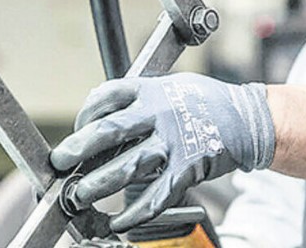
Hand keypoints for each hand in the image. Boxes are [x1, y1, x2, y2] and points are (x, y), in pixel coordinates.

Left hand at [50, 72, 274, 231]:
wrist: (245, 118)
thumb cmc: (203, 101)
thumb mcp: (168, 85)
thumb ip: (136, 96)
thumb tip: (97, 109)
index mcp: (150, 90)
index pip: (105, 98)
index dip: (84, 116)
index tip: (77, 131)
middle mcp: (159, 113)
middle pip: (109, 132)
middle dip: (78, 150)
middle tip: (60, 163)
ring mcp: (174, 142)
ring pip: (128, 167)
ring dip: (98, 184)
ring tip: (79, 195)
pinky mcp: (187, 169)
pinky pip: (155, 195)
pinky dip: (134, 212)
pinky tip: (117, 221)